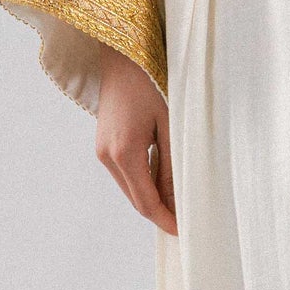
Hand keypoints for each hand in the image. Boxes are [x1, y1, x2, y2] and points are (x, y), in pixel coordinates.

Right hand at [96, 48, 175, 234]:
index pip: (146, 201)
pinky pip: (125, 174)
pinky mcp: (103, 145)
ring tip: (180, 201)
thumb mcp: (170, 124)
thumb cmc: (152, 84)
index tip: (185, 231)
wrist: (123, 58)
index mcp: (125, 152)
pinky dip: (144, 182)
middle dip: (161, 213)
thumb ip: (172, 165)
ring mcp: (102, 151)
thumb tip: (178, 200)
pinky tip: (163, 179)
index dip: (166, 220)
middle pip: (136, 200)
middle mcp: (108, 156)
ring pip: (130, 189)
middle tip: (187, 220)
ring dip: (153, 197)